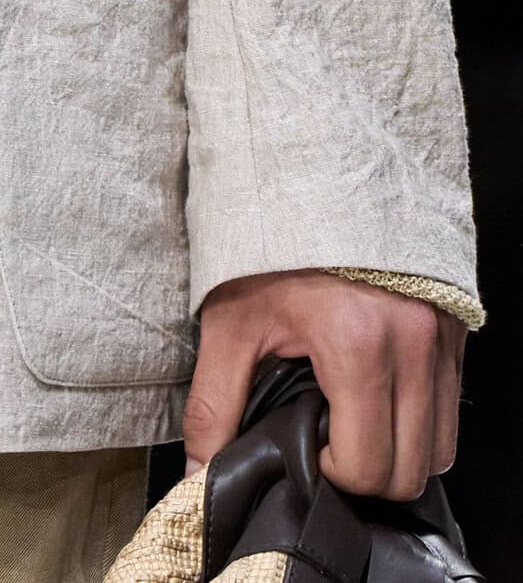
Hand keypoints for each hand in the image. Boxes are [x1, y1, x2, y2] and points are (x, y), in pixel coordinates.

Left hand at [185, 270, 462, 500]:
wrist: (309, 175)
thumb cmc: (269, 244)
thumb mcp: (229, 321)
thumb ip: (213, 405)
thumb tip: (200, 478)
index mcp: (358, 343)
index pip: (366, 467)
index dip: (329, 472)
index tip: (306, 443)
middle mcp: (412, 343)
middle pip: (410, 471)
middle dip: (365, 473)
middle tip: (326, 436)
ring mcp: (440, 337)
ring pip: (440, 447)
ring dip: (397, 450)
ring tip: (350, 415)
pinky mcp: (453, 329)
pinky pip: (449, 407)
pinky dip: (418, 420)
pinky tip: (375, 393)